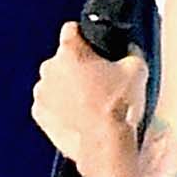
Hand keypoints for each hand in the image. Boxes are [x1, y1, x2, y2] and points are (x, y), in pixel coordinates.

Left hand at [29, 21, 150, 168]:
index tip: (92, 46)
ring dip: (67, 87)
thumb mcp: (137, 70)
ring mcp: (41, 93)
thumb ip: (131, 51)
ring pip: (54, 81)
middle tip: (98, 80)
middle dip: (77, 65)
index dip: (84, 36)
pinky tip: (78, 115)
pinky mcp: (39, 114)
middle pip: (63, 58)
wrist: (105, 146)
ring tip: (89, 102)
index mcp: (70, 52)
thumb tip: (129, 48)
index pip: (71, 29)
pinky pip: (49, 103)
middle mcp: (49, 69)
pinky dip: (59, 107)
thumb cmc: (119, 107)